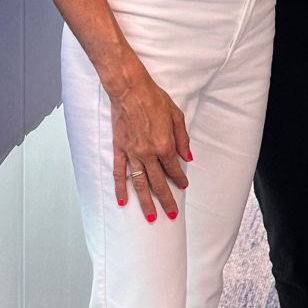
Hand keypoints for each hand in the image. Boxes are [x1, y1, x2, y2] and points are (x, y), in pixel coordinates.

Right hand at [108, 63, 191, 220]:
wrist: (129, 90)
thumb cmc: (153, 99)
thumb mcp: (176, 116)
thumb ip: (182, 139)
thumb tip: (187, 157)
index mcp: (164, 145)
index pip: (174, 169)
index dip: (180, 179)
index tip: (184, 186)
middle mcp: (148, 153)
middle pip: (158, 183)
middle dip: (166, 200)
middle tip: (170, 215)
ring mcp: (132, 153)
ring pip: (139, 183)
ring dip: (145, 202)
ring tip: (150, 217)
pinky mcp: (119, 149)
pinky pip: (119, 173)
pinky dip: (120, 188)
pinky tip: (122, 201)